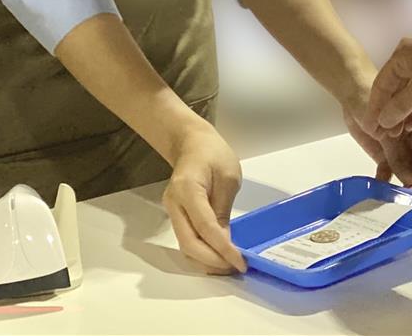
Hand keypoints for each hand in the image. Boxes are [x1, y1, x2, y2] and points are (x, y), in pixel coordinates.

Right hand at [162, 121, 246, 273]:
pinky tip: (218, 256)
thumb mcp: (229, 177)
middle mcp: (174, 203)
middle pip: (189, 243)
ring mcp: (172, 211)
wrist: (191, 143)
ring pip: (185, 246)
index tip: (240, 262)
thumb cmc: (213, 153)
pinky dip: (202, 253)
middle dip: (213, 261)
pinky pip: (187, 240)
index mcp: (188, 189)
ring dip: (206, 261)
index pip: (205, 227)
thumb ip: (224, 210)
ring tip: (229, 266)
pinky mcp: (176, 216)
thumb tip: (225, 242)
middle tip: (235, 267)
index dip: (222, 249)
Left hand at [343, 75, 411, 191]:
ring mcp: (402, 151)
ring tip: (396, 200)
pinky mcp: (385, 157)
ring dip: (402, 186)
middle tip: (410, 196)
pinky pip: (387, 173)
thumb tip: (406, 174)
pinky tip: (378, 191)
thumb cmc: (377, 96)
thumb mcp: (388, 119)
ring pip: (406, 174)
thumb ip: (395, 145)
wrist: (354, 94)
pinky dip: (383, 182)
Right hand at [368, 32, 411, 137]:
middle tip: (386, 134)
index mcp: (400, 55)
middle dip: (389, 111)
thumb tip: (383, 122)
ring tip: (399, 132)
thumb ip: (400, 106)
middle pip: (393, 88)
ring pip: (408, 90)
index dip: (375, 107)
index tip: (371, 127)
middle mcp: (408, 56)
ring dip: (403, 110)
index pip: (380, 84)